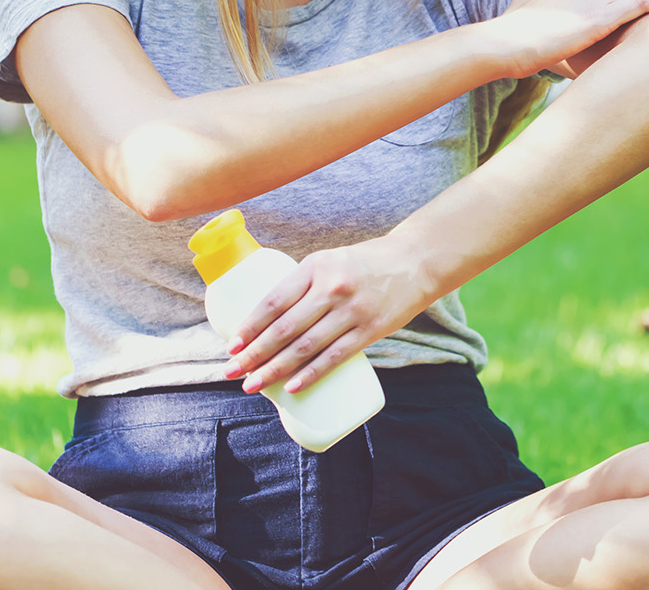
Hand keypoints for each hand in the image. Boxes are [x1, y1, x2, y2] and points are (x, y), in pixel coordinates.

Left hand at [221, 237, 433, 395]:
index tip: (232, 345)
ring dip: (275, 369)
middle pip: (284, 328)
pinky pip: (334, 357)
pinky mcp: (370, 330)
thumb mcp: (330, 261)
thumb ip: (304, 286)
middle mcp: (331, 288)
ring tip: (254, 384)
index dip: (250, 326)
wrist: (416, 262)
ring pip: (305, 347)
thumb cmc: (365, 264)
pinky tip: (291, 387)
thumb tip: (269, 322)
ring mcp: (352, 311)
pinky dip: (310, 374)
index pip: (274, 300)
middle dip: (254, 354)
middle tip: (233, 371)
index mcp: (316, 267)